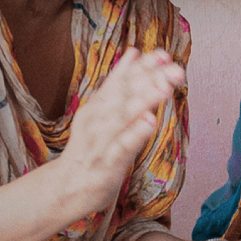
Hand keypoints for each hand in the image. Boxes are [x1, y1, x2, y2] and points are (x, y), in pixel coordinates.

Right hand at [57, 48, 183, 213]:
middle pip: (125, 95)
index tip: (165, 54)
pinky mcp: (106, 164)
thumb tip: (135, 52)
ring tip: (164, 88)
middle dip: (151, 80)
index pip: (122, 80)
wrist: (65, 187)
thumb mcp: (102, 111)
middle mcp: (97, 119)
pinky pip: (121, 147)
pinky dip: (135, 134)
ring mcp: (100, 141)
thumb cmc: (91, 148)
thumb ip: (118, 84)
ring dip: (144, 101)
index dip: (144, 67)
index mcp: (98, 105)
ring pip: (122, 118)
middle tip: (175, 70)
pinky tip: (150, 121)